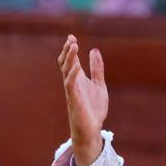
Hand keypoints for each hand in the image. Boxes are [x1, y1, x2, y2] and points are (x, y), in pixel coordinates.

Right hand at [58, 34, 107, 165]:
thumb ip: (97, 69)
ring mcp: (72, 91)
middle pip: (65, 63)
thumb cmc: (93, 109)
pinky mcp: (74, 100)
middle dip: (67, 51)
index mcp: (78, 79)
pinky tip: (77, 67)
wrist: (92, 129)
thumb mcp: (99, 85)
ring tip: (73, 46)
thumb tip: (94, 50)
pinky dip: (73, 75)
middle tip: (71, 39)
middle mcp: (72, 83)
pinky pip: (70, 86)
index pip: (71, 60)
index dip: (70, 49)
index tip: (72, 36)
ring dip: (69, 59)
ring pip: (66, 71)